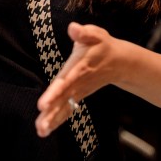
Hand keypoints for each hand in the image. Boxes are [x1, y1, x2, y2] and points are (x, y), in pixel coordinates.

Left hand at [35, 22, 124, 136]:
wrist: (120, 62)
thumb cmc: (102, 45)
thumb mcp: (95, 34)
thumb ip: (83, 33)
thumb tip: (73, 28)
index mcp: (78, 68)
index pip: (64, 83)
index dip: (54, 93)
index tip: (43, 104)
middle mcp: (77, 83)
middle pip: (63, 100)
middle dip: (51, 113)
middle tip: (40, 127)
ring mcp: (78, 92)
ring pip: (64, 108)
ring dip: (52, 120)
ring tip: (40, 132)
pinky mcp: (77, 96)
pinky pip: (66, 110)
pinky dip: (56, 120)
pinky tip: (44, 130)